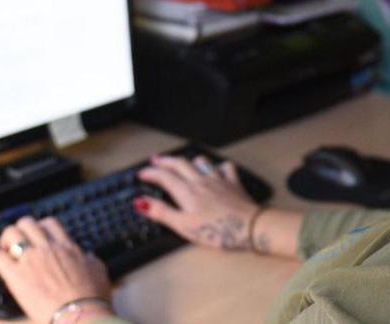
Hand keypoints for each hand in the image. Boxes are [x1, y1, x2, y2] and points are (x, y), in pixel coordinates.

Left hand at [0, 217, 114, 322]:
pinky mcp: (16, 276)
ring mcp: (31, 260)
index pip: (50, 224)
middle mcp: (48, 249)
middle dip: (20, 230)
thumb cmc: (91, 298)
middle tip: (17, 241)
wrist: (80, 313)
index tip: (37, 235)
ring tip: (3, 250)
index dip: (40, 227)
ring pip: (10, 234)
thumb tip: (88, 258)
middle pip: (27, 223)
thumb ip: (91, 261)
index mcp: (67, 247)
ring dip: (5, 240)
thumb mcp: (98, 272)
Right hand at [136, 154, 261, 250]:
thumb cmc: (217, 230)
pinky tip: (217, 169)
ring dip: (189, 160)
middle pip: (179, 164)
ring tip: (183, 162)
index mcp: (187, 192)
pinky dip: (218, 166)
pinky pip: (225, 168)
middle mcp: (201, 181)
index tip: (141, 173)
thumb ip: (162, 212)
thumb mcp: (183, 226)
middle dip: (165, 161)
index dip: (150, 173)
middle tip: (155, 160)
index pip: (164, 177)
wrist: (249, 226)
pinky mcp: (234, 184)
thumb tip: (140, 202)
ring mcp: (219, 180)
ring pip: (201, 162)